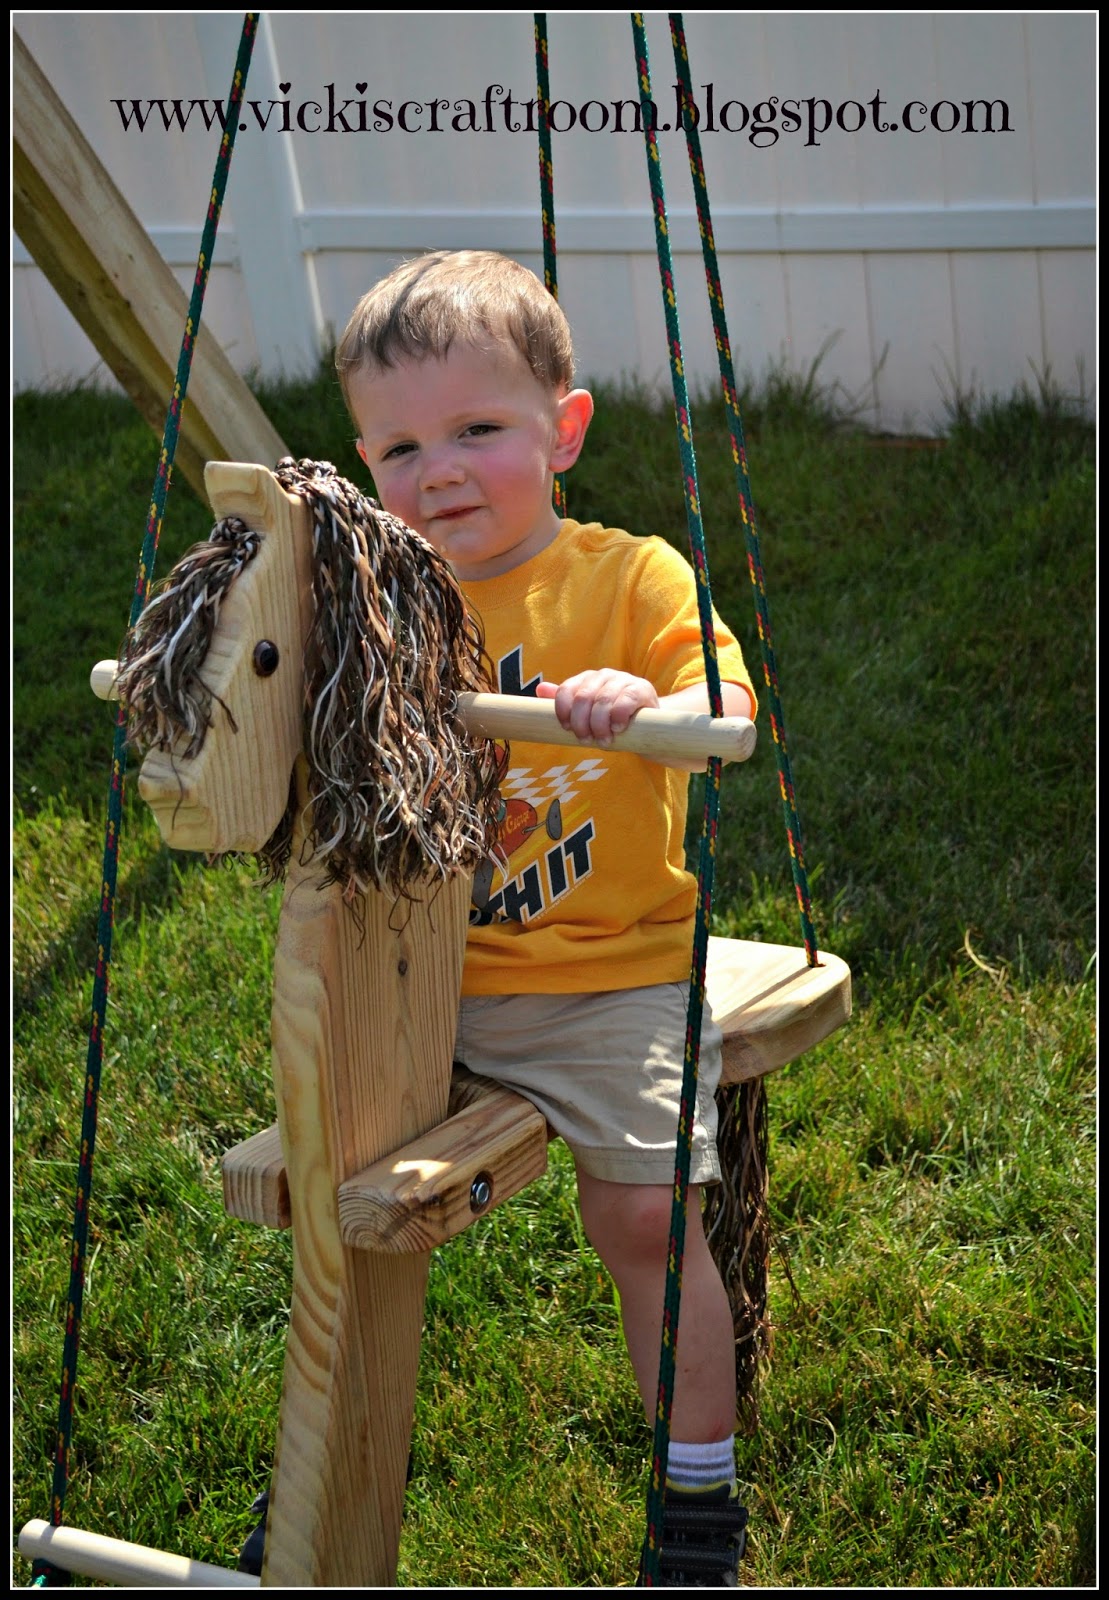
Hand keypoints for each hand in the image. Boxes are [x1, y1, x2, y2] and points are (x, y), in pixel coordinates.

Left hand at [536, 671, 659, 746]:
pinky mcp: (642, 689)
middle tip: (586, 741)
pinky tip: (618, 729)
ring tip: (603, 741)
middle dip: (582, 723)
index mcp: (587, 679)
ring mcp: (624, 680)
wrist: (649, 724)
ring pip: (603, 700)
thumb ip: (568, 702)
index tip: (568, 729)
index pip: (567, 690)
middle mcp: (604, 675)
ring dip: (600, 725)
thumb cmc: (613, 720)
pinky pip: (626, 700)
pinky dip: (618, 716)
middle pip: (583, 697)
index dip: (563, 711)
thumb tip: (540, 689)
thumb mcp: (588, 714)